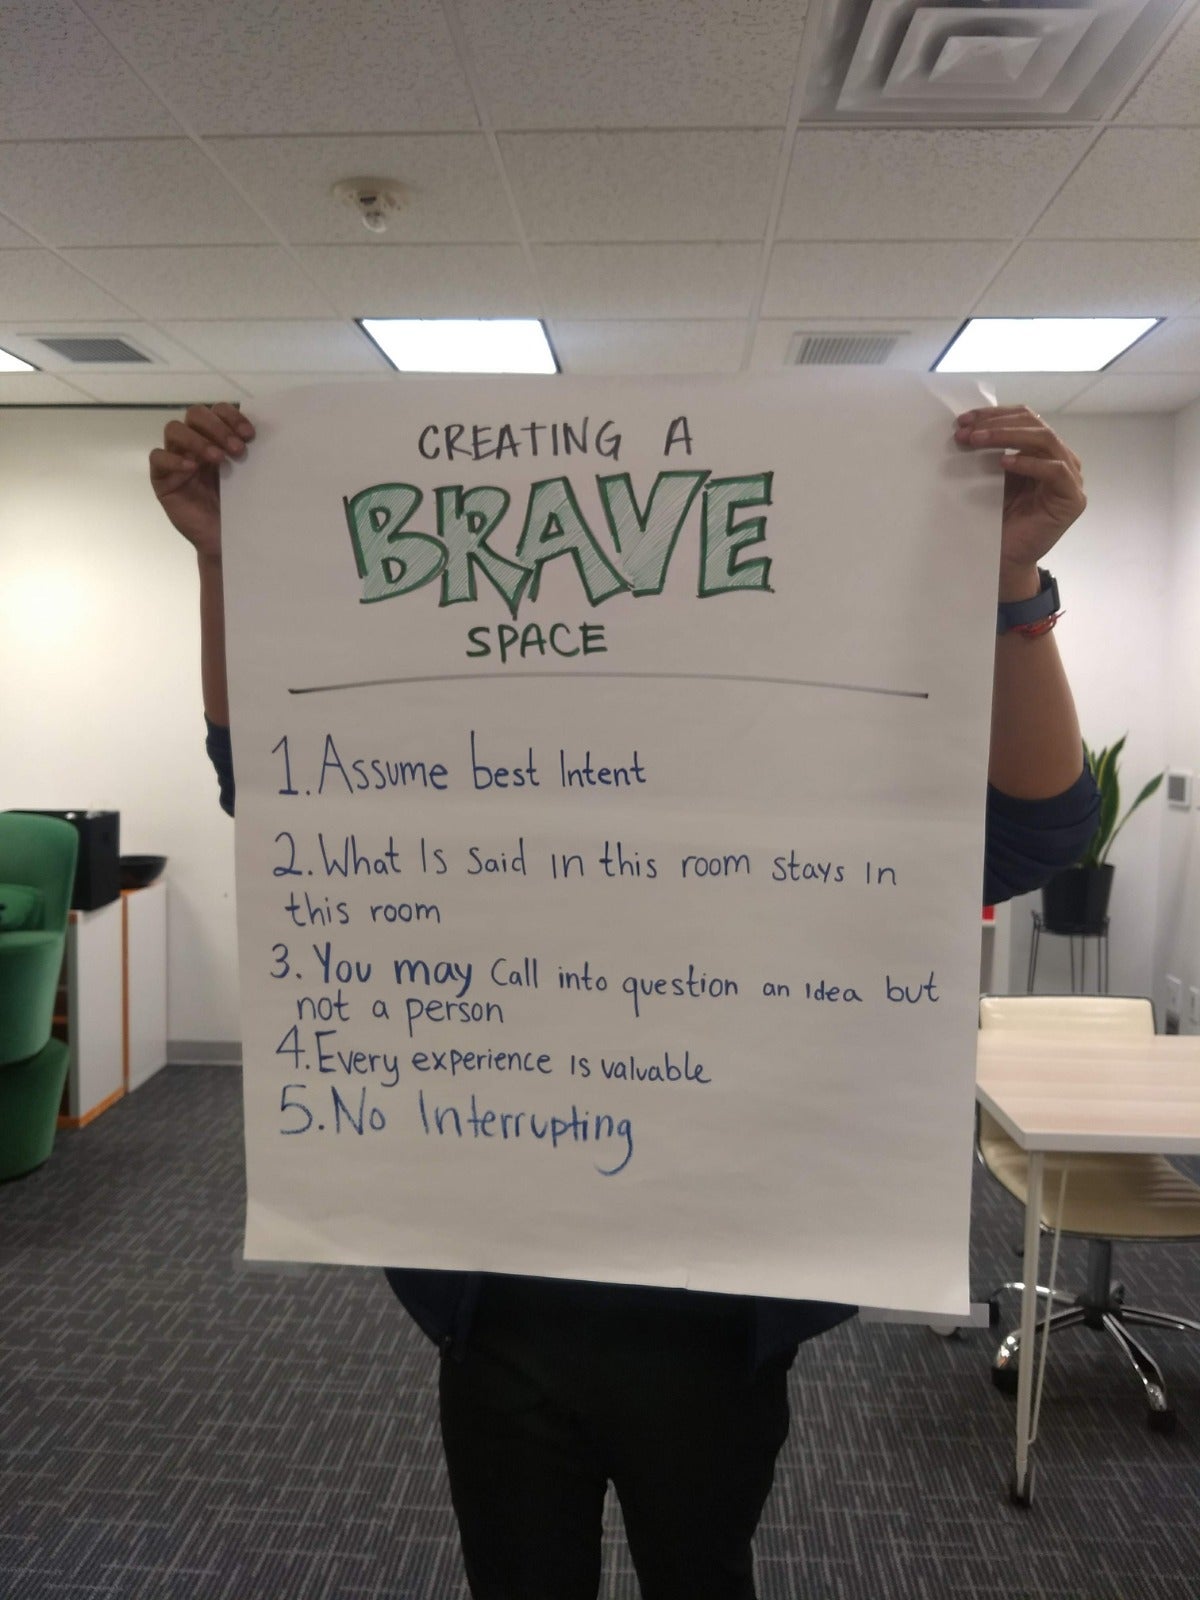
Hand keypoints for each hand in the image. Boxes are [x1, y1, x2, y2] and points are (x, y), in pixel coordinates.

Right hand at [149, 402, 254, 562]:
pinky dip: (174, 459)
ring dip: (197, 439)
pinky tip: (192, 469)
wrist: (226, 541)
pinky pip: (158, 458)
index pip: (217, 410)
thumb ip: (249, 454)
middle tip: (237, 449)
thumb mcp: (248, 477)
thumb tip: (267, 433)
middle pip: (195, 414)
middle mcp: (194, 444)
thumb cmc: (239, 508)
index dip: (231, 416)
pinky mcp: (161, 478)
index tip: (250, 435)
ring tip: (218, 458)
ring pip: (174, 429)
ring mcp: (176, 458)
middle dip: (217, 427)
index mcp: (216, 438)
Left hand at [954, 405, 1085, 597]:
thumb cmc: (998, 519)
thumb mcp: (993, 477)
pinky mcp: (1072, 499)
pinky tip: (1004, 464)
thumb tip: (968, 424)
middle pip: (1035, 425)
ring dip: (1007, 437)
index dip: (995, 415)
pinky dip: (1029, 463)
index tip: (963, 420)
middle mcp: (1062, 459)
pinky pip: (1055, 471)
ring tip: (977, 441)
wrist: (1004, 559)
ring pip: (1045, 441)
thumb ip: (992, 451)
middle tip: (967, 431)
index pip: (1025, 418)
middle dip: (997, 424)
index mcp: (1044, 451)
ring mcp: (1072, 478)